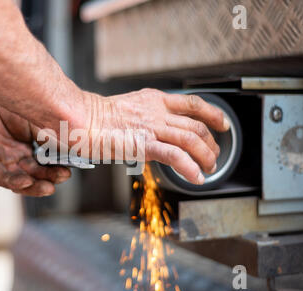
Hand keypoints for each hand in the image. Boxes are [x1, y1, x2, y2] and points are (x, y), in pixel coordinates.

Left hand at [0, 87, 70, 195]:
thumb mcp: (37, 117)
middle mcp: (18, 155)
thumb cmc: (9, 100)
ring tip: (48, 188)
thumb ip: (52, 132)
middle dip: (49, 179)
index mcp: (31, 147)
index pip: (47, 165)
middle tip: (62, 177)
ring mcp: (2, 157)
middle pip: (35, 175)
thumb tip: (77, 143)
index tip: (70, 171)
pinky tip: (25, 182)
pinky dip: (12, 181)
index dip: (58, 171)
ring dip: (34, 187)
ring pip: (19, 180)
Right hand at [84, 89, 229, 184]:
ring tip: (209, 168)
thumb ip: (143, 117)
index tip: (222, 123)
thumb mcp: (126, 109)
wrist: (80, 119)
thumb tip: (151, 131)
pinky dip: (189, 168)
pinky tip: (195, 177)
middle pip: (196, 125)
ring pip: (191, 139)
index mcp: (153, 100)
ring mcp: (151, 128)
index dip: (212, 114)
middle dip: (211, 143)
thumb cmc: (95, 117)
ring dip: (205, 156)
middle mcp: (157, 112)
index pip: (192, 103)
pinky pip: (175, 156)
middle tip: (214, 156)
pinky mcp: (144, 145)